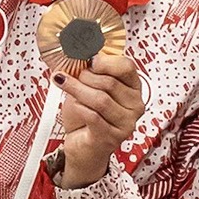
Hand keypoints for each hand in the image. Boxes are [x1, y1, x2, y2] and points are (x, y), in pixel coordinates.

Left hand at [52, 53, 144, 188]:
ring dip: (77, 89)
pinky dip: (78, 108)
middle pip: (110, 83)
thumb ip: (90, 73)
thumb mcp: (89, 89)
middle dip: (85, 76)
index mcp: (133, 89)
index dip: (106, 61)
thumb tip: (78, 53)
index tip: (89, 59)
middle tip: (71, 76)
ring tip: (63, 83)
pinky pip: (93, 116)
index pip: (127, 67)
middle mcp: (135, 106)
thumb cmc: (87, 117)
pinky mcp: (112, 137)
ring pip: (100, 99)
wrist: (83, 146)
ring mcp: (126, 123)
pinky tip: (72, 105)